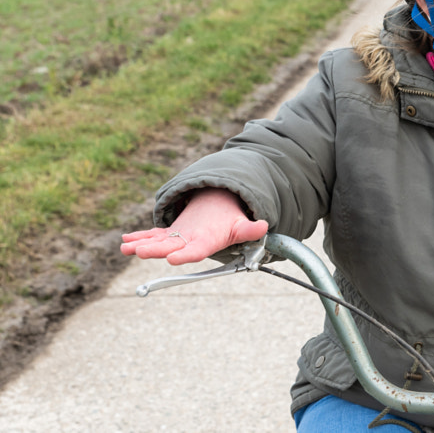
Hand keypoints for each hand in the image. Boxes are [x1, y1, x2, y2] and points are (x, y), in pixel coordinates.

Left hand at [120, 188, 268, 264]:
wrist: (219, 220)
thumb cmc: (230, 224)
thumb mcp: (241, 226)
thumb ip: (250, 229)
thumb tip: (264, 226)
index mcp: (206, 244)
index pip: (196, 251)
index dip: (186, 255)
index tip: (174, 258)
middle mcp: (189, 245)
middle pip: (171, 248)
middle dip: (155, 250)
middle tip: (140, 252)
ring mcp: (177, 240)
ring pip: (158, 243)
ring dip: (142, 244)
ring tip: (126, 247)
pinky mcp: (169, 235)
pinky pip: (153, 235)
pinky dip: (140, 236)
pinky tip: (126, 239)